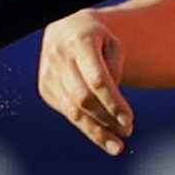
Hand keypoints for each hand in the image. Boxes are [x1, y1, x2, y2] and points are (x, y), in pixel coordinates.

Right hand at [38, 11, 133, 154]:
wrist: (65, 29)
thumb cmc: (96, 39)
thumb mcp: (113, 44)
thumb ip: (115, 70)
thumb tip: (113, 106)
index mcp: (80, 42)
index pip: (97, 80)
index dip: (113, 103)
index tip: (129, 120)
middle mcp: (59, 58)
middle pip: (84, 98)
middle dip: (107, 119)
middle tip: (127, 132)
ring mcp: (49, 74)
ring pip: (73, 111)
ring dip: (96, 131)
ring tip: (116, 145)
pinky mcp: (45, 88)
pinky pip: (68, 112)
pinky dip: (86, 126)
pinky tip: (102, 134)